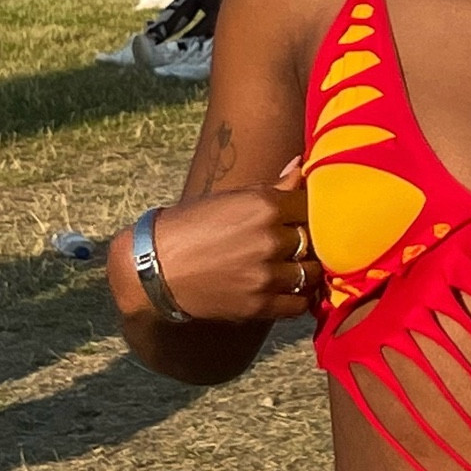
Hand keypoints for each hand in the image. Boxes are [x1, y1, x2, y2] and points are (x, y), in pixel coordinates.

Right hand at [131, 163, 320, 324]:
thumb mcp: (231, 198)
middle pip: (316, 240)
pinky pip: (299, 304)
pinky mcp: (258, 305)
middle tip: (302, 243)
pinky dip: (299, 297)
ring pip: (312, 272)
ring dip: (307, 269)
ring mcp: (265, 275)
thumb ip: (273, 187)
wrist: (154, 267)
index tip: (303, 216)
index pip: (313, 206)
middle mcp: (269, 239)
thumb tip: (302, 165)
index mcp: (265, 206)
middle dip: (310, 240)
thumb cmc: (191, 225)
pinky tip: (290, 289)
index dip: (311, 211)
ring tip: (297, 265)